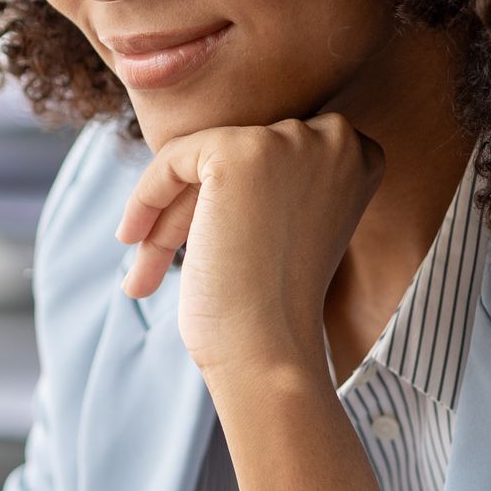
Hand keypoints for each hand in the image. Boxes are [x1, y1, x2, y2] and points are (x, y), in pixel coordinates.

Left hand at [116, 114, 383, 389]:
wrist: (268, 352)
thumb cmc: (273, 306)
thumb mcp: (289, 224)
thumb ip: (272, 177)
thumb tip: (208, 150)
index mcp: (359, 155)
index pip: (271, 155)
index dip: (225, 200)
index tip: (195, 244)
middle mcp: (336, 138)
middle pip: (235, 154)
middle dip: (190, 209)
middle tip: (152, 262)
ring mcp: (290, 140)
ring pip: (200, 158)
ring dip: (165, 216)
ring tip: (141, 269)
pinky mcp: (241, 152)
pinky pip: (174, 159)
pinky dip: (146, 198)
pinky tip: (131, 239)